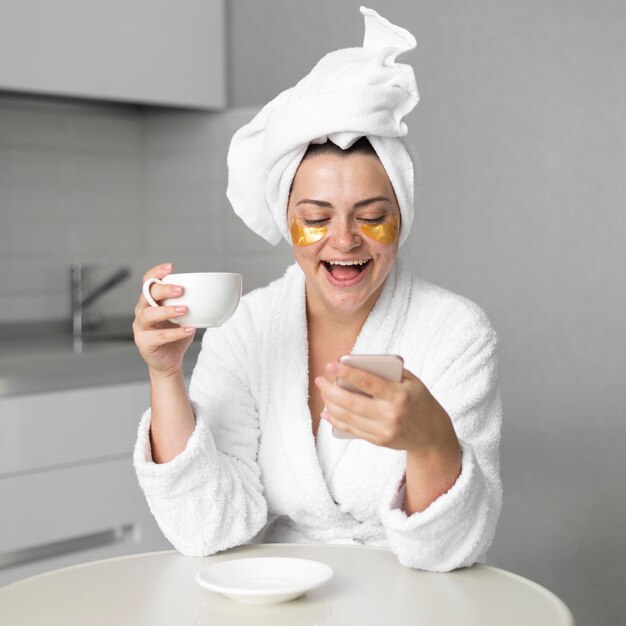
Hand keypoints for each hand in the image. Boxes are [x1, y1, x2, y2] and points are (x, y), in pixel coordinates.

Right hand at [132, 262, 195, 377]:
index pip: (148, 282)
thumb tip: (215, 293)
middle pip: (146, 295)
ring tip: (184, 310)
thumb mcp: (186, 317)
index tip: (171, 267)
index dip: (157, 272)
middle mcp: (142, 311)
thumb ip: (193, 304)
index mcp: (151, 301)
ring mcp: (140, 327)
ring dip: (167, 310)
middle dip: (163, 289)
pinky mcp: (143, 342)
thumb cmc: (176, 336)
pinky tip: (188, 329)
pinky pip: (158, 336)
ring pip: (149, 314)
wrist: (170, 361)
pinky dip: (175, 332)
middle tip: (181, 290)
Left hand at [314, 362, 457, 454]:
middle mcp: (391, 415)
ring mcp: (384, 431)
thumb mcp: (411, 381)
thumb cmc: (418, 399)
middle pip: (352, 403)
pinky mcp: (379, 441)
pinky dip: (336, 420)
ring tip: (322, 391)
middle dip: (331, 390)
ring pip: (348, 417)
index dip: (347, 373)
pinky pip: (352, 430)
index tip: (331, 365)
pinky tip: (327, 411)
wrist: (433, 433)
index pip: (368, 382)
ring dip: (330, 404)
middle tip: (319, 379)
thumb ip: (387, 373)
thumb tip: (354, 366)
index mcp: (399, 395)